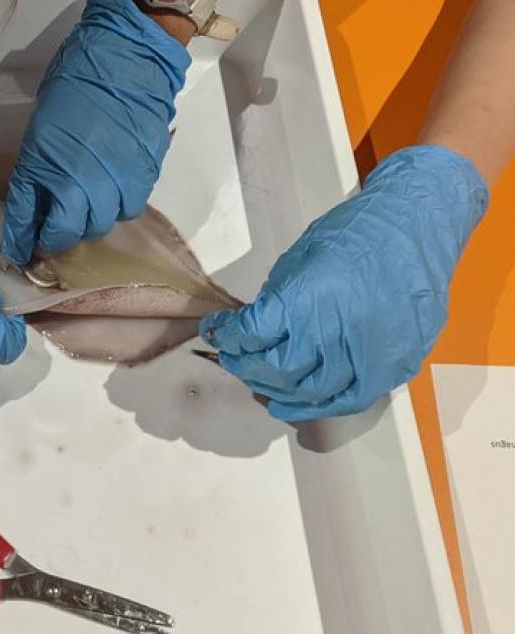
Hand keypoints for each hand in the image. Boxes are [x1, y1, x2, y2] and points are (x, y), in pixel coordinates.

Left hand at [2, 0, 189, 261]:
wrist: (126, 57)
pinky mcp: (148, 175)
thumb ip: (35, 172)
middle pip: (74, 233)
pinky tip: (113, 185)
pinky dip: (119, 202)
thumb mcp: (40, 129)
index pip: (36, 226)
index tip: (21, 249)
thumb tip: (33, 202)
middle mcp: (87, 187)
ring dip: (93, 218)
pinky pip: (131, 205)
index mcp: (53, 173)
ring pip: (106, 223)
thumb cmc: (74, 83)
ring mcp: (122, 184)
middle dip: (61, 231)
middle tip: (55, 219)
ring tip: (87, 200)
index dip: (26, 240)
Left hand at [201, 146, 487, 420]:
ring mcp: (369, 354)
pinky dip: (317, 407)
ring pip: (311, 391)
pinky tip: (290, 405)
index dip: (229, 336)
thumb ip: (279, 298)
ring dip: (276, 389)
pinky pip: (349, 399)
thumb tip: (255, 328)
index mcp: (308, 298)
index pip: (254, 333)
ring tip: (259, 379)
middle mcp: (337, 332)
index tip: (218, 332)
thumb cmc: (355, 231)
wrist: (416, 226)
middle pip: (278, 370)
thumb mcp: (302, 256)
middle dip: (247, 366)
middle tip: (235, 358)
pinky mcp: (394, 366)